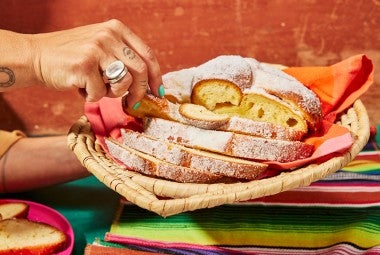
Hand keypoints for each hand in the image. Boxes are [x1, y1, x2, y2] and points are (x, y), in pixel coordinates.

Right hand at [31, 19, 162, 105]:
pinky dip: (92, 96)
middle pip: (140, 70)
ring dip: (112, 94)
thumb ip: (122, 57)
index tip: (157, 92)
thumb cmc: (72, 57)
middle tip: (133, 104)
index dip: (156, 76)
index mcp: (117, 29)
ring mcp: (97, 49)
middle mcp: (109, 35)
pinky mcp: (85, 65)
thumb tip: (146, 84)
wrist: (36, 56)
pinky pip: (100, 92)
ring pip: (123, 83)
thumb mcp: (101, 46)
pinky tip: (80, 86)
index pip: (147, 54)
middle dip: (140, 92)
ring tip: (97, 88)